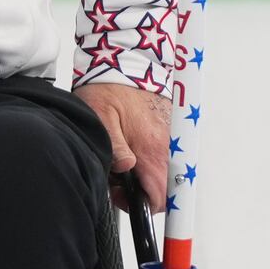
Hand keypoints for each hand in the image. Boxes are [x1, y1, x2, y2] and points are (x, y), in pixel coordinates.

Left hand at [75, 81, 172, 211]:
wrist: (125, 63)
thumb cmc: (110, 89)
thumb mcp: (102, 119)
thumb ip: (114, 148)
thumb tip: (124, 168)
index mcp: (151, 149)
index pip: (160, 196)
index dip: (143, 205)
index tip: (126, 197)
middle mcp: (165, 146)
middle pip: (162, 187)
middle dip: (140, 190)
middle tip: (117, 180)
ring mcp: (167, 139)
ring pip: (160, 172)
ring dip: (142, 174)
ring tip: (120, 162)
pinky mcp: (165, 132)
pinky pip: (160, 156)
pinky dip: (145, 159)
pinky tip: (128, 149)